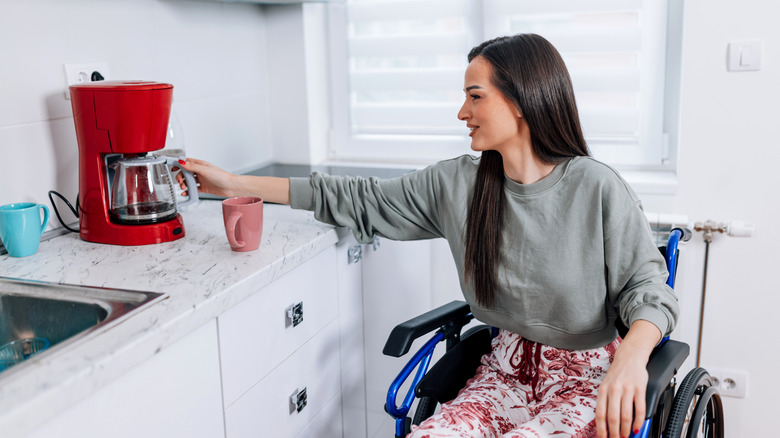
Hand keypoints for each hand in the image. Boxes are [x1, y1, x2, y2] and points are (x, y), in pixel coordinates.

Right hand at [175, 158, 236, 197]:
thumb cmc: (221, 176)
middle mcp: (200, 172)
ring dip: (184, 184)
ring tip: (183, 187)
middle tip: (179, 182)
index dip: (178, 164)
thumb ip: (192, 167)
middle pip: (186, 173)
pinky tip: (185, 193)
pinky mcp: (204, 188)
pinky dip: (188, 191)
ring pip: (189, 181)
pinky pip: (193, 189)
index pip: (187, 162)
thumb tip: (181, 162)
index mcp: (200, 165)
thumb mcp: (204, 170)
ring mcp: (202, 180)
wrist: (230, 187)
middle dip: (180, 177)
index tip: (172, 168)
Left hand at [595, 320, 660, 437]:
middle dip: (614, 433)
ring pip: (626, 415)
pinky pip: (640, 409)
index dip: (601, 428)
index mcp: (603, 390)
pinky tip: (637, 427)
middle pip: (613, 417)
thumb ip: (605, 401)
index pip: (600, 414)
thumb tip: (605, 422)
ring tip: (626, 436)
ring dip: (626, 429)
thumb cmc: (617, 373)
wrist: (630, 356)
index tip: (603, 437)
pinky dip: (638, 421)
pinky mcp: (640, 388)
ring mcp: (627, 389)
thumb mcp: (606, 385)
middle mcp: (614, 389)